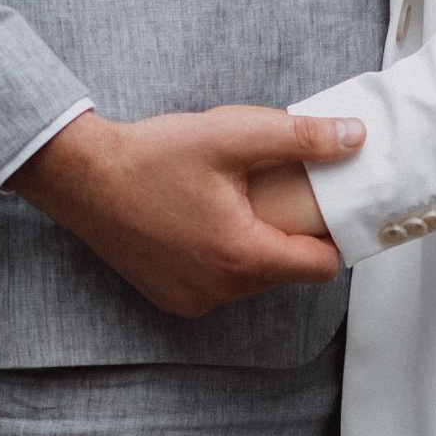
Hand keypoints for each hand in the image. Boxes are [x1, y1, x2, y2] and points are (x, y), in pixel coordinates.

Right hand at [8, 106, 355, 314]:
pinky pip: (220, 284)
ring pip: (253, 279)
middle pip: (287, 271)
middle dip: (289, 234)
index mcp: (242, 256)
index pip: (321, 266)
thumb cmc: (149, 157)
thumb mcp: (232, 135)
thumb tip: (353, 139)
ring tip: (234, 203)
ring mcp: (194, 300)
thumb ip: (300, 138)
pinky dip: (223, 258)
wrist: (82, 178)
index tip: (322, 205)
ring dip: (255, 245)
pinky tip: (204, 222)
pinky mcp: (173, 299)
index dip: (331, 234)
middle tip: (273, 192)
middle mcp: (220, 290)